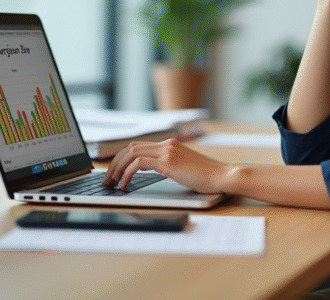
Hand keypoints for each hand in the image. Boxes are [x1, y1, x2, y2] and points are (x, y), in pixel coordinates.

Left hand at [102, 139, 230, 193]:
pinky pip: (138, 164)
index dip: (121, 159)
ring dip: (117, 168)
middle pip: (129, 147)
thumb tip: (149, 173)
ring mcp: (167, 151)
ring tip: (111, 183)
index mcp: (170, 144)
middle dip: (114, 163)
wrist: (222, 177)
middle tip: (107, 179)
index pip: (137, 146)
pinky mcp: (168, 162)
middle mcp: (166, 144)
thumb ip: (168, 165)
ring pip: (130, 153)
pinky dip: (127, 174)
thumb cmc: (207, 177)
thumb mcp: (183, 168)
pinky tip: (124, 185)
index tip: (114, 173)